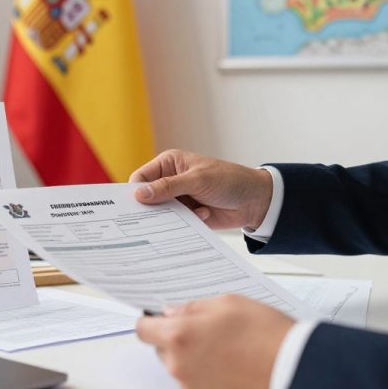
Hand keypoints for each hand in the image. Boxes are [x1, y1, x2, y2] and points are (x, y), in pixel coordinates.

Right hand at [129, 150, 273, 229]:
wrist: (254, 200)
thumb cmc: (228, 180)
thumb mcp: (197, 180)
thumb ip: (168, 187)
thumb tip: (139, 195)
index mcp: (169, 164)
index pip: (141, 179)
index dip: (135, 192)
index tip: (133, 207)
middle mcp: (170, 181)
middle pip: (148, 198)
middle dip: (152, 208)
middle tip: (155, 218)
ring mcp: (179, 199)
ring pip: (161, 214)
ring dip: (173, 217)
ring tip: (191, 213)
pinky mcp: (188, 215)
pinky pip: (175, 224)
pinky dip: (186, 223)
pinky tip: (204, 214)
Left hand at [135, 295, 294, 388]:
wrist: (294, 370)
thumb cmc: (266, 334)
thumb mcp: (228, 302)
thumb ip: (193, 307)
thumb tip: (173, 313)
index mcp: (180, 336)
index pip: (144, 330)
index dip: (152, 321)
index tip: (158, 318)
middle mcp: (179, 366)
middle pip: (162, 349)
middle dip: (177, 338)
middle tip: (207, 328)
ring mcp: (192, 387)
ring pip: (179, 366)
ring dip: (192, 356)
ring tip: (226, 346)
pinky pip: (195, 382)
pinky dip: (206, 373)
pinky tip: (231, 362)